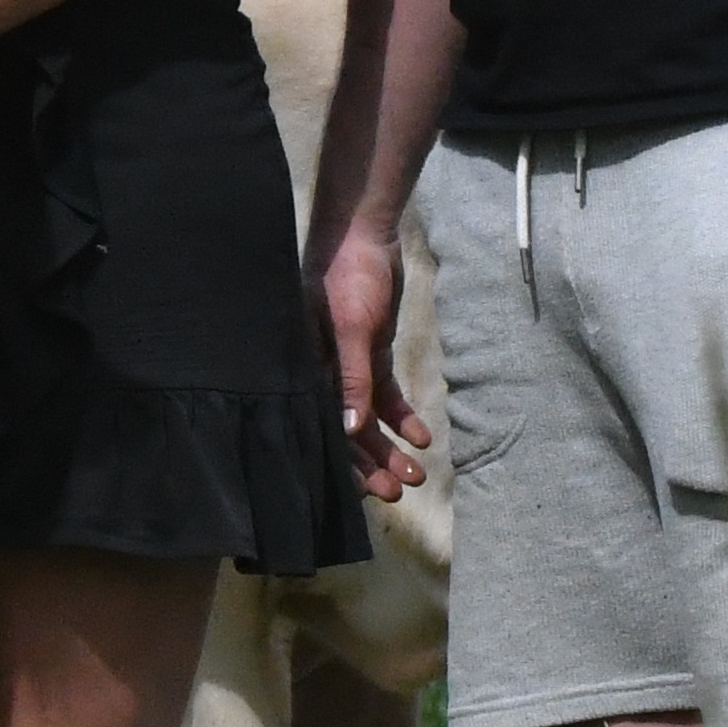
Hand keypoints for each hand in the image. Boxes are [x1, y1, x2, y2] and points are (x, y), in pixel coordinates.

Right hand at [310, 215, 431, 499]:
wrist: (364, 235)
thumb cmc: (346, 277)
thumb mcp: (351, 329)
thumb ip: (351, 378)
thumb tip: (351, 429)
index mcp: (306, 370)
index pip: (325, 427)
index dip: (347, 461)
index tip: (373, 491)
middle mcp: (323, 373)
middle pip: (348, 430)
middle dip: (373, 462)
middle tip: (400, 491)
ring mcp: (349, 365)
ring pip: (369, 417)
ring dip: (391, 445)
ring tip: (417, 473)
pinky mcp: (370, 352)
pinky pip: (385, 394)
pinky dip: (402, 416)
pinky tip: (421, 437)